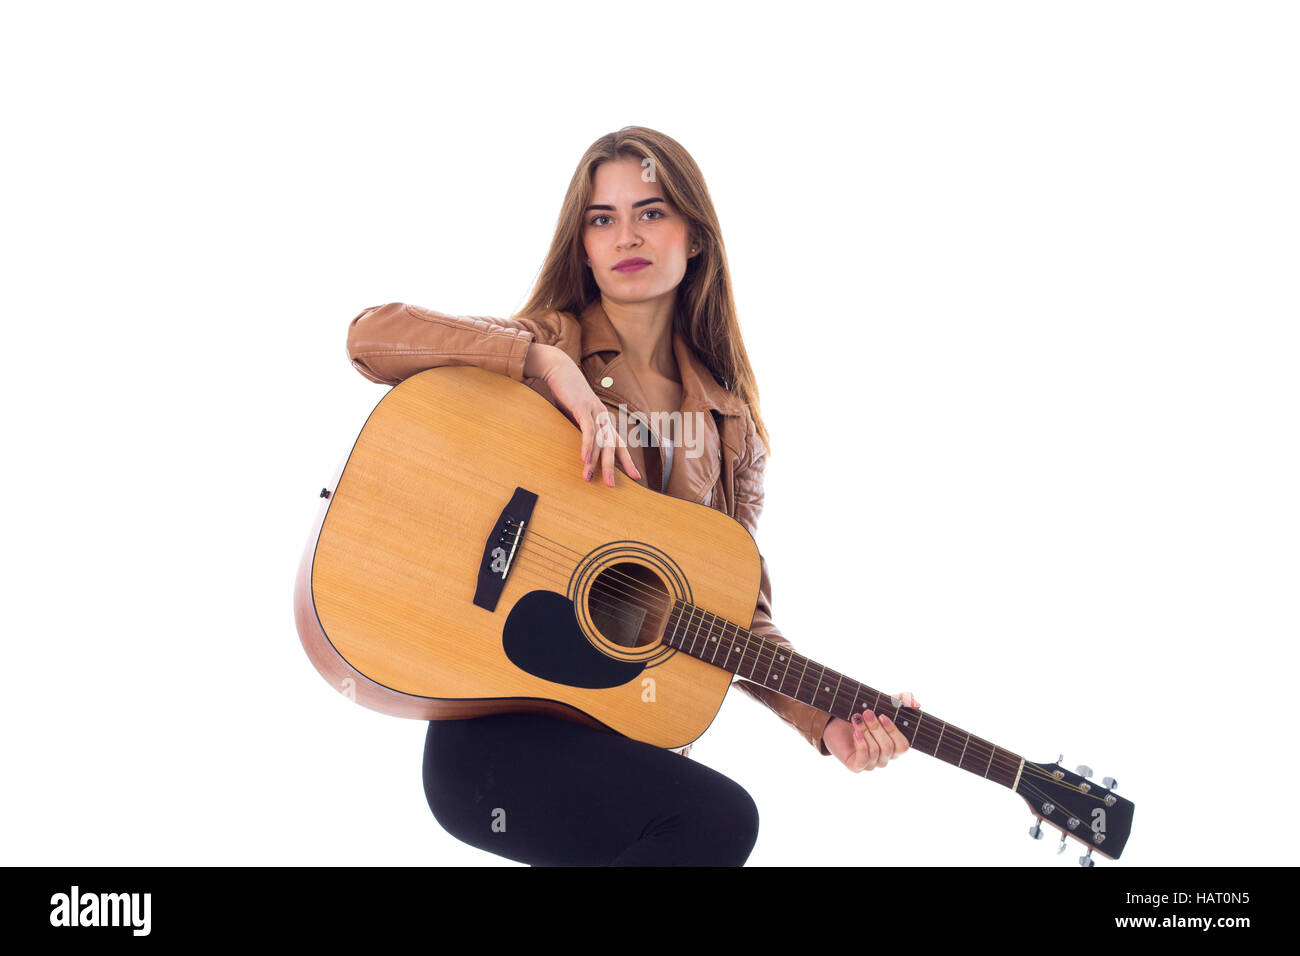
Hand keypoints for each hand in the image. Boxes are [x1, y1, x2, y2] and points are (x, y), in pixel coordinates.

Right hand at [527, 344, 640, 486]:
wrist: (559, 369)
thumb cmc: (567, 392)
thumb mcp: (576, 414)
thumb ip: (581, 428)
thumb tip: (581, 446)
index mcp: (603, 420)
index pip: (619, 443)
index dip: (626, 461)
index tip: (635, 477)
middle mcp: (603, 416)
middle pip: (613, 446)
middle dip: (613, 468)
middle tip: (612, 486)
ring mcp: (595, 411)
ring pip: (600, 441)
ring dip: (594, 462)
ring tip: (589, 479)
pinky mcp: (582, 407)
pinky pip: (587, 430)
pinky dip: (586, 445)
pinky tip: (583, 459)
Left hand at [823, 690, 919, 772]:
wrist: (835, 723)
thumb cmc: (861, 716)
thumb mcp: (880, 704)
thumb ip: (899, 702)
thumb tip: (917, 704)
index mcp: (894, 746)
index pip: (903, 746)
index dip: (894, 731)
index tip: (882, 715)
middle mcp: (885, 758)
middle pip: (888, 747)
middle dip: (876, 728)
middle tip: (866, 712)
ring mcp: (871, 764)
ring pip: (875, 750)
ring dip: (865, 731)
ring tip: (856, 718)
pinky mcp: (857, 766)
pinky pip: (863, 758)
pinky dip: (860, 743)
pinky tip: (855, 732)